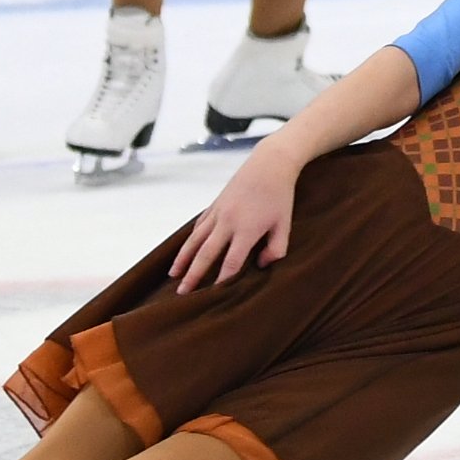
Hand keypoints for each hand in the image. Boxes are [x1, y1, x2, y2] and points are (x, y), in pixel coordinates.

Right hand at [168, 144, 302, 289]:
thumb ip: (276, 248)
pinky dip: (189, 240)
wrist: (270, 164)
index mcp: (247, 229)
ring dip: (183, 259)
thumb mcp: (285, 224)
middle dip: (193, 275)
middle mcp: (228, 222)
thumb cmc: (280, 195)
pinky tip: (184, 252)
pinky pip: (198, 226)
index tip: (214, 295)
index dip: (223, 280)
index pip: (231, 261)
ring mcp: (218, 212)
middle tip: (183, 294)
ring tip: (174, 276)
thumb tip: (261, 265)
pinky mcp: (214, 205)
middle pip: (206, 254)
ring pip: (195, 240)